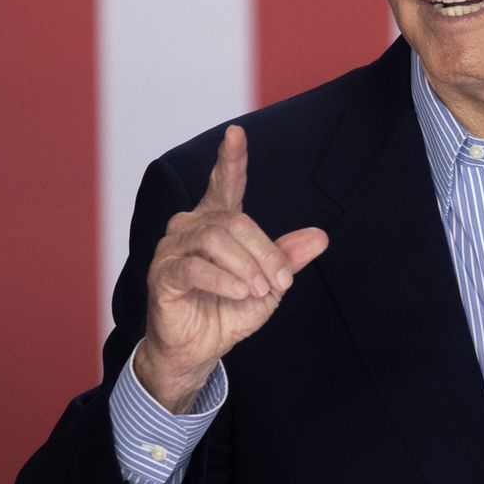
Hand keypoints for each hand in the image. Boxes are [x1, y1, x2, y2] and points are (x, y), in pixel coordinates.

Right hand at [136, 125, 327, 410]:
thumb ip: (289, 258)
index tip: (237, 133)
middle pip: (234, 221)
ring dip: (246, 266)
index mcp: (216, 223)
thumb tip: (321, 236)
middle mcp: (190, 228)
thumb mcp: (269, 285)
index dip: (231, 159)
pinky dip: (224, 279)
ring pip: (216, 239)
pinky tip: (239, 292)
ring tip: (258, 291)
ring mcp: (172, 249)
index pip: (224, 183)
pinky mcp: (162, 274)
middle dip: (264, 252)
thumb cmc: (229, 311)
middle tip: (281, 282)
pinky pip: (195, 266)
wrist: (200, 350)